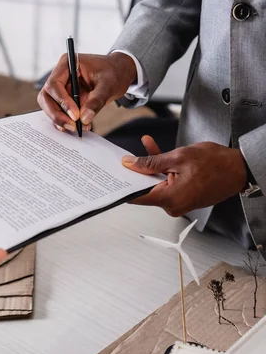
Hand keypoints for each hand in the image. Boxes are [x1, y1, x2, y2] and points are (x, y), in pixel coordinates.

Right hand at [37, 52, 136, 131]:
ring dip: (62, 120)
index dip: (62, 101)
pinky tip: (80, 127)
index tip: (75, 115)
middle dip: (57, 114)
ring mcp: (61, 88)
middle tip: (72, 126)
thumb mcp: (108, 85)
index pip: (54, 84)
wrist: (118, 74)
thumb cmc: (113, 72)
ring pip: (51, 107)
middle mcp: (60, 75)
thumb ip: (96, 101)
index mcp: (67, 64)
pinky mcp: (65, 100)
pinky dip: (67, 122)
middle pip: (47, 97)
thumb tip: (84, 118)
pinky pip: (60, 113)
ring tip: (79, 128)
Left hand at [123, 137, 246, 215]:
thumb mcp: (178, 157)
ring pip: (157, 184)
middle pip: (146, 189)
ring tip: (147, 147)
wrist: (239, 169)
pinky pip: (167, 184)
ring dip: (152, 167)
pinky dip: (162, 170)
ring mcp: (179, 203)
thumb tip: (131, 164)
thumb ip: (151, 162)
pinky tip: (157, 154)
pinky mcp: (183, 198)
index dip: (124, 185)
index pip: (136, 198)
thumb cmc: (215, 163)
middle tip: (127, 156)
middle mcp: (173, 206)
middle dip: (138, 171)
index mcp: (170, 199)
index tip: (114, 176)